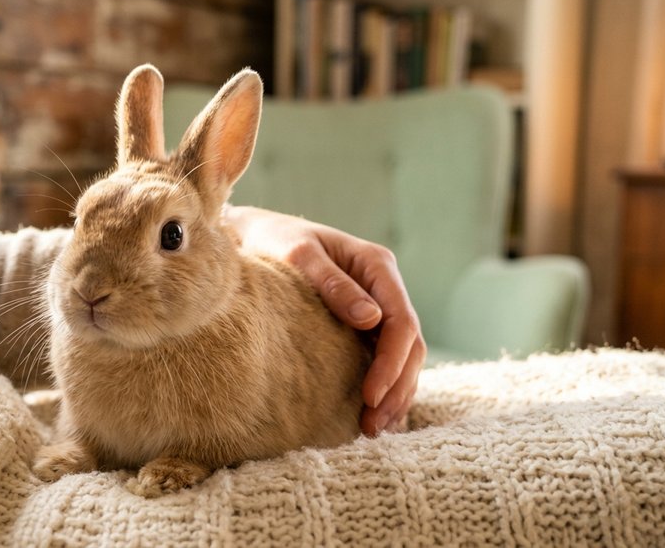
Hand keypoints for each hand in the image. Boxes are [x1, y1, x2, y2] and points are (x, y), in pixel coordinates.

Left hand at [224, 205, 425, 435]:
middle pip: (410, 344)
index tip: (370, 396)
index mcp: (377, 265)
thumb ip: (333, 284)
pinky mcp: (363, 323)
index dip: (392, 363)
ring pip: (403, 356)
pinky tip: (372, 415)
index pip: (401, 321)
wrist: (255, 234)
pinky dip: (384, 387)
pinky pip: (384, 358)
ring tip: (373, 429)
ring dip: (394, 393)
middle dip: (397, 387)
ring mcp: (377, 305)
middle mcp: (384, 286)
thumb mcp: (299, 255)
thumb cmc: (275, 240)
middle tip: (373, 425)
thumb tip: (372, 320)